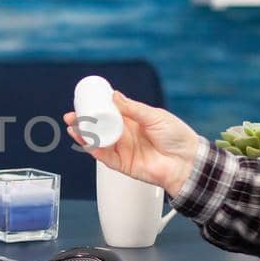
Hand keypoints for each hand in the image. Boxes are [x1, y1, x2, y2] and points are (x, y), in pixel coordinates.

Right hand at [65, 91, 201, 197]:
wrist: (188, 162)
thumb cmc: (177, 137)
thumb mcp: (154, 116)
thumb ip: (133, 108)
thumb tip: (114, 95)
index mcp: (133, 122)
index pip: (109, 114)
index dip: (96, 109)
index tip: (83, 102)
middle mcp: (126, 136)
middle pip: (99, 128)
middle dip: (84, 122)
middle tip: (71, 115)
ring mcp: (123, 150)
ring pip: (98, 143)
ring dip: (84, 136)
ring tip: (73, 127)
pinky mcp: (123, 165)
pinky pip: (105, 157)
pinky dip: (93, 150)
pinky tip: (84, 142)